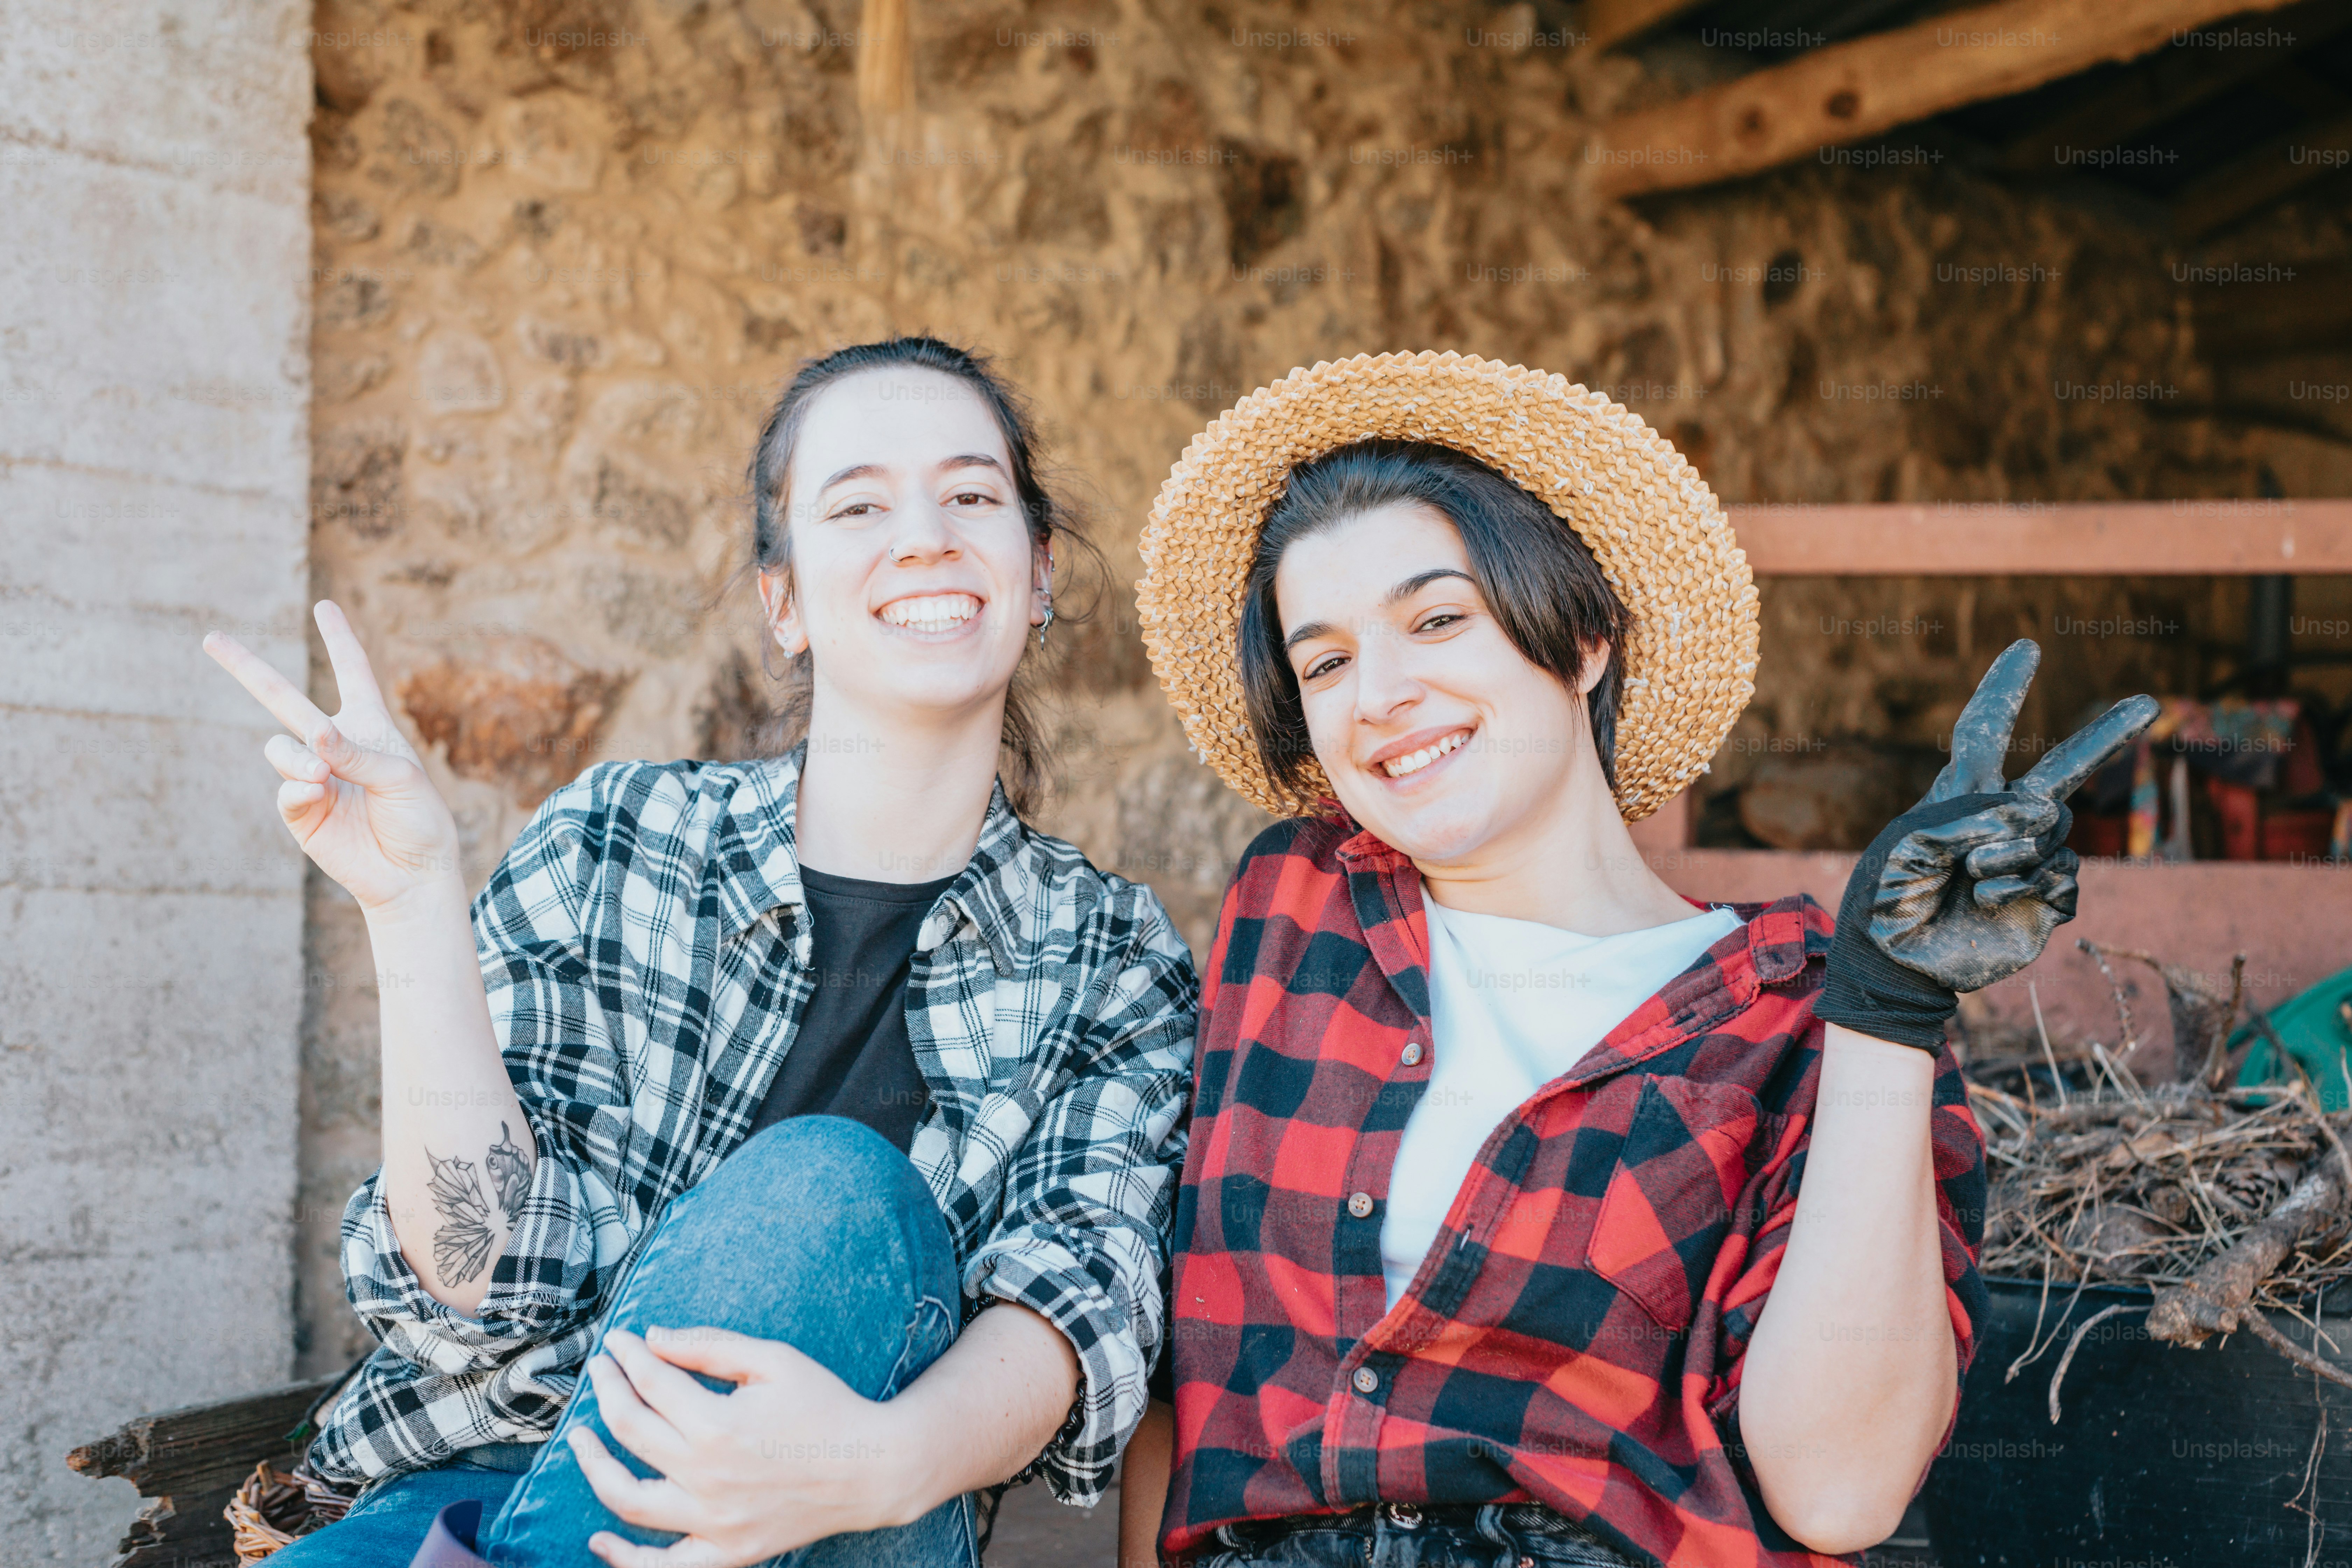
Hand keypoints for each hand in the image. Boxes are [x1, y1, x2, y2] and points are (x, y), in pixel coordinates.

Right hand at [204, 601, 461, 916]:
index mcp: (368, 727)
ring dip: (297, 759)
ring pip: (280, 749)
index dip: (339, 639)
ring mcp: (312, 777)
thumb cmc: (419, 819)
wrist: (413, 873)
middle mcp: (334, 746)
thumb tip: (312, 735)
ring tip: (323, 777)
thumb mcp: (401, 777)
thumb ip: (357, 753)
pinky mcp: (300, 811)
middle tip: (210, 637)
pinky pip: (285, 789)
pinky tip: (318, 794)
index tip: (324, 606)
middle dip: (247, 668)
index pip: (352, 672)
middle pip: (284, 698)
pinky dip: (298, 789)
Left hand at [569, 1327, 912, 1567]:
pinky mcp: (727, 1553)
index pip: (650, 1383)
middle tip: (602, 1371)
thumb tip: (650, 1340)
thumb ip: (708, 1346)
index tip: (618, 1342)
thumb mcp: (773, 1360)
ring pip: (627, 1498)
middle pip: (629, 1430)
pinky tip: (599, 1539)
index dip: (627, 1357)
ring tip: (581, 1439)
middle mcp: (706, 1477)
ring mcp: (713, 1522)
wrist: (873, 1468)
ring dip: (593, 1465)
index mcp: (718, 1424)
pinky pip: (662, 1567)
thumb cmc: (825, 1406)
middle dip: (607, 1392)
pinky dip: (624, 1559)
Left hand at [1816, 641, 2156, 1047]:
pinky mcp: (2047, 898)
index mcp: (1959, 795)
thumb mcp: (1909, 846)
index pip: (1984, 731)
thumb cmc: (1888, 897)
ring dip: (2009, 851)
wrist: (1895, 962)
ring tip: (1971, 877)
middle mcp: (2001, 819)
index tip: (2026, 649)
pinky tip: (1989, 901)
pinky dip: (2022, 886)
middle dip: (2105, 736)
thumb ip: (1966, 817)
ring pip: (2052, 829)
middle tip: (2148, 700)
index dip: (2004, 689)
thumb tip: (2036, 807)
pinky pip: (2060, 875)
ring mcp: (2029, 857)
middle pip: (2063, 770)